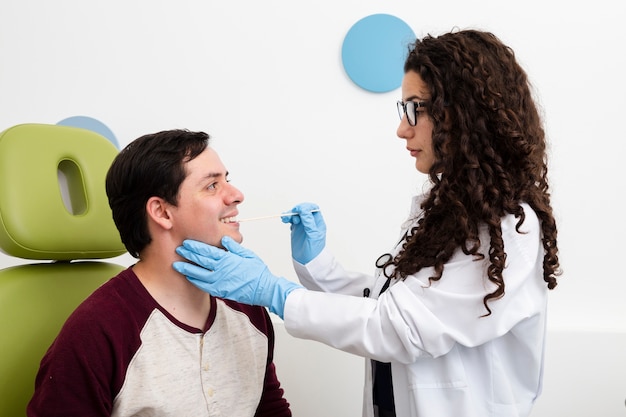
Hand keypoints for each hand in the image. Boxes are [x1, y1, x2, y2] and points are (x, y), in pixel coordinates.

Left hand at [173, 236, 301, 318]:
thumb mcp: (248, 255)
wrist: (264, 289)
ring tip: (176, 265)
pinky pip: (203, 286)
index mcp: (228, 258)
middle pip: (200, 260)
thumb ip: (234, 247)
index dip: (195, 246)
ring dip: (187, 269)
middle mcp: (221, 269)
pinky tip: (189, 277)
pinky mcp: (220, 291)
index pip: (207, 251)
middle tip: (178, 250)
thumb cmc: (258, 272)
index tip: (186, 243)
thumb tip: (224, 238)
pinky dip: (195, 281)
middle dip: (188, 254)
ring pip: (198, 274)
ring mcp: (220, 281)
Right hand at [281, 202, 325, 263]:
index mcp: (318, 223)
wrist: (307, 262)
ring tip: (284, 218)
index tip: (298, 210)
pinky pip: (291, 221)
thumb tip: (303, 209)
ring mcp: (303, 226)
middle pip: (303, 211)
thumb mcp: (313, 235)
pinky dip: (287, 219)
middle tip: (290, 215)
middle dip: (296, 210)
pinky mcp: (296, 230)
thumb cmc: (314, 251)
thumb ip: (308, 222)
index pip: (313, 208)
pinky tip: (284, 221)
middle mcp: (311, 223)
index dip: (305, 207)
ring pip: (296, 215)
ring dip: (290, 214)